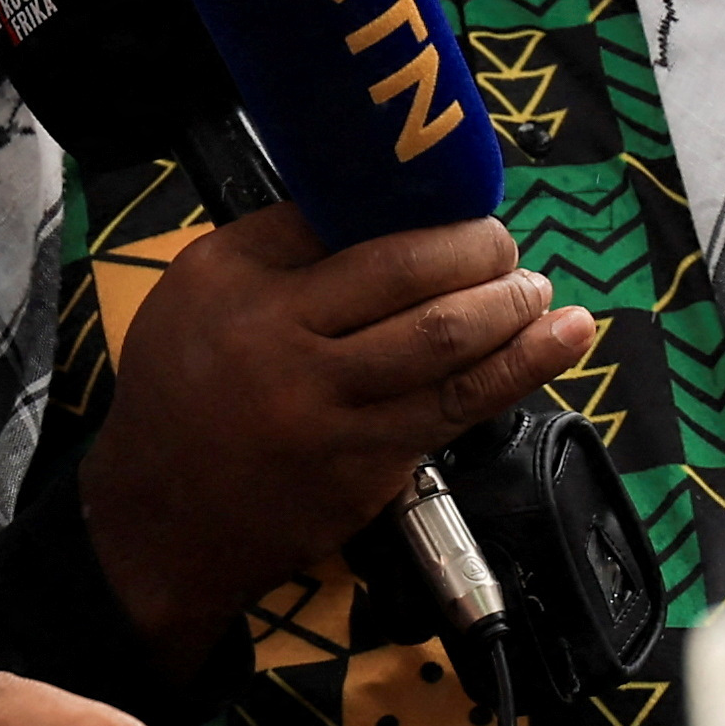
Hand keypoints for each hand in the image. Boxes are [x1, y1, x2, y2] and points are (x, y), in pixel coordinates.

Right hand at [79, 203, 584, 665]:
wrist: (163, 520)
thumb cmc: (181, 396)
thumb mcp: (194, 300)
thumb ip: (274, 255)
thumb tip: (375, 213)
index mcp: (230, 284)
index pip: (337, 222)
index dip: (414, 211)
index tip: (453, 205)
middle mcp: (276, 340)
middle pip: (405, 274)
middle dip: (476, 249)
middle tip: (502, 243)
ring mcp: (328, 408)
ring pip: (446, 342)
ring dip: (510, 306)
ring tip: (536, 288)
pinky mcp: (368, 464)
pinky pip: (457, 405)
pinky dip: (520, 367)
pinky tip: (560, 339)